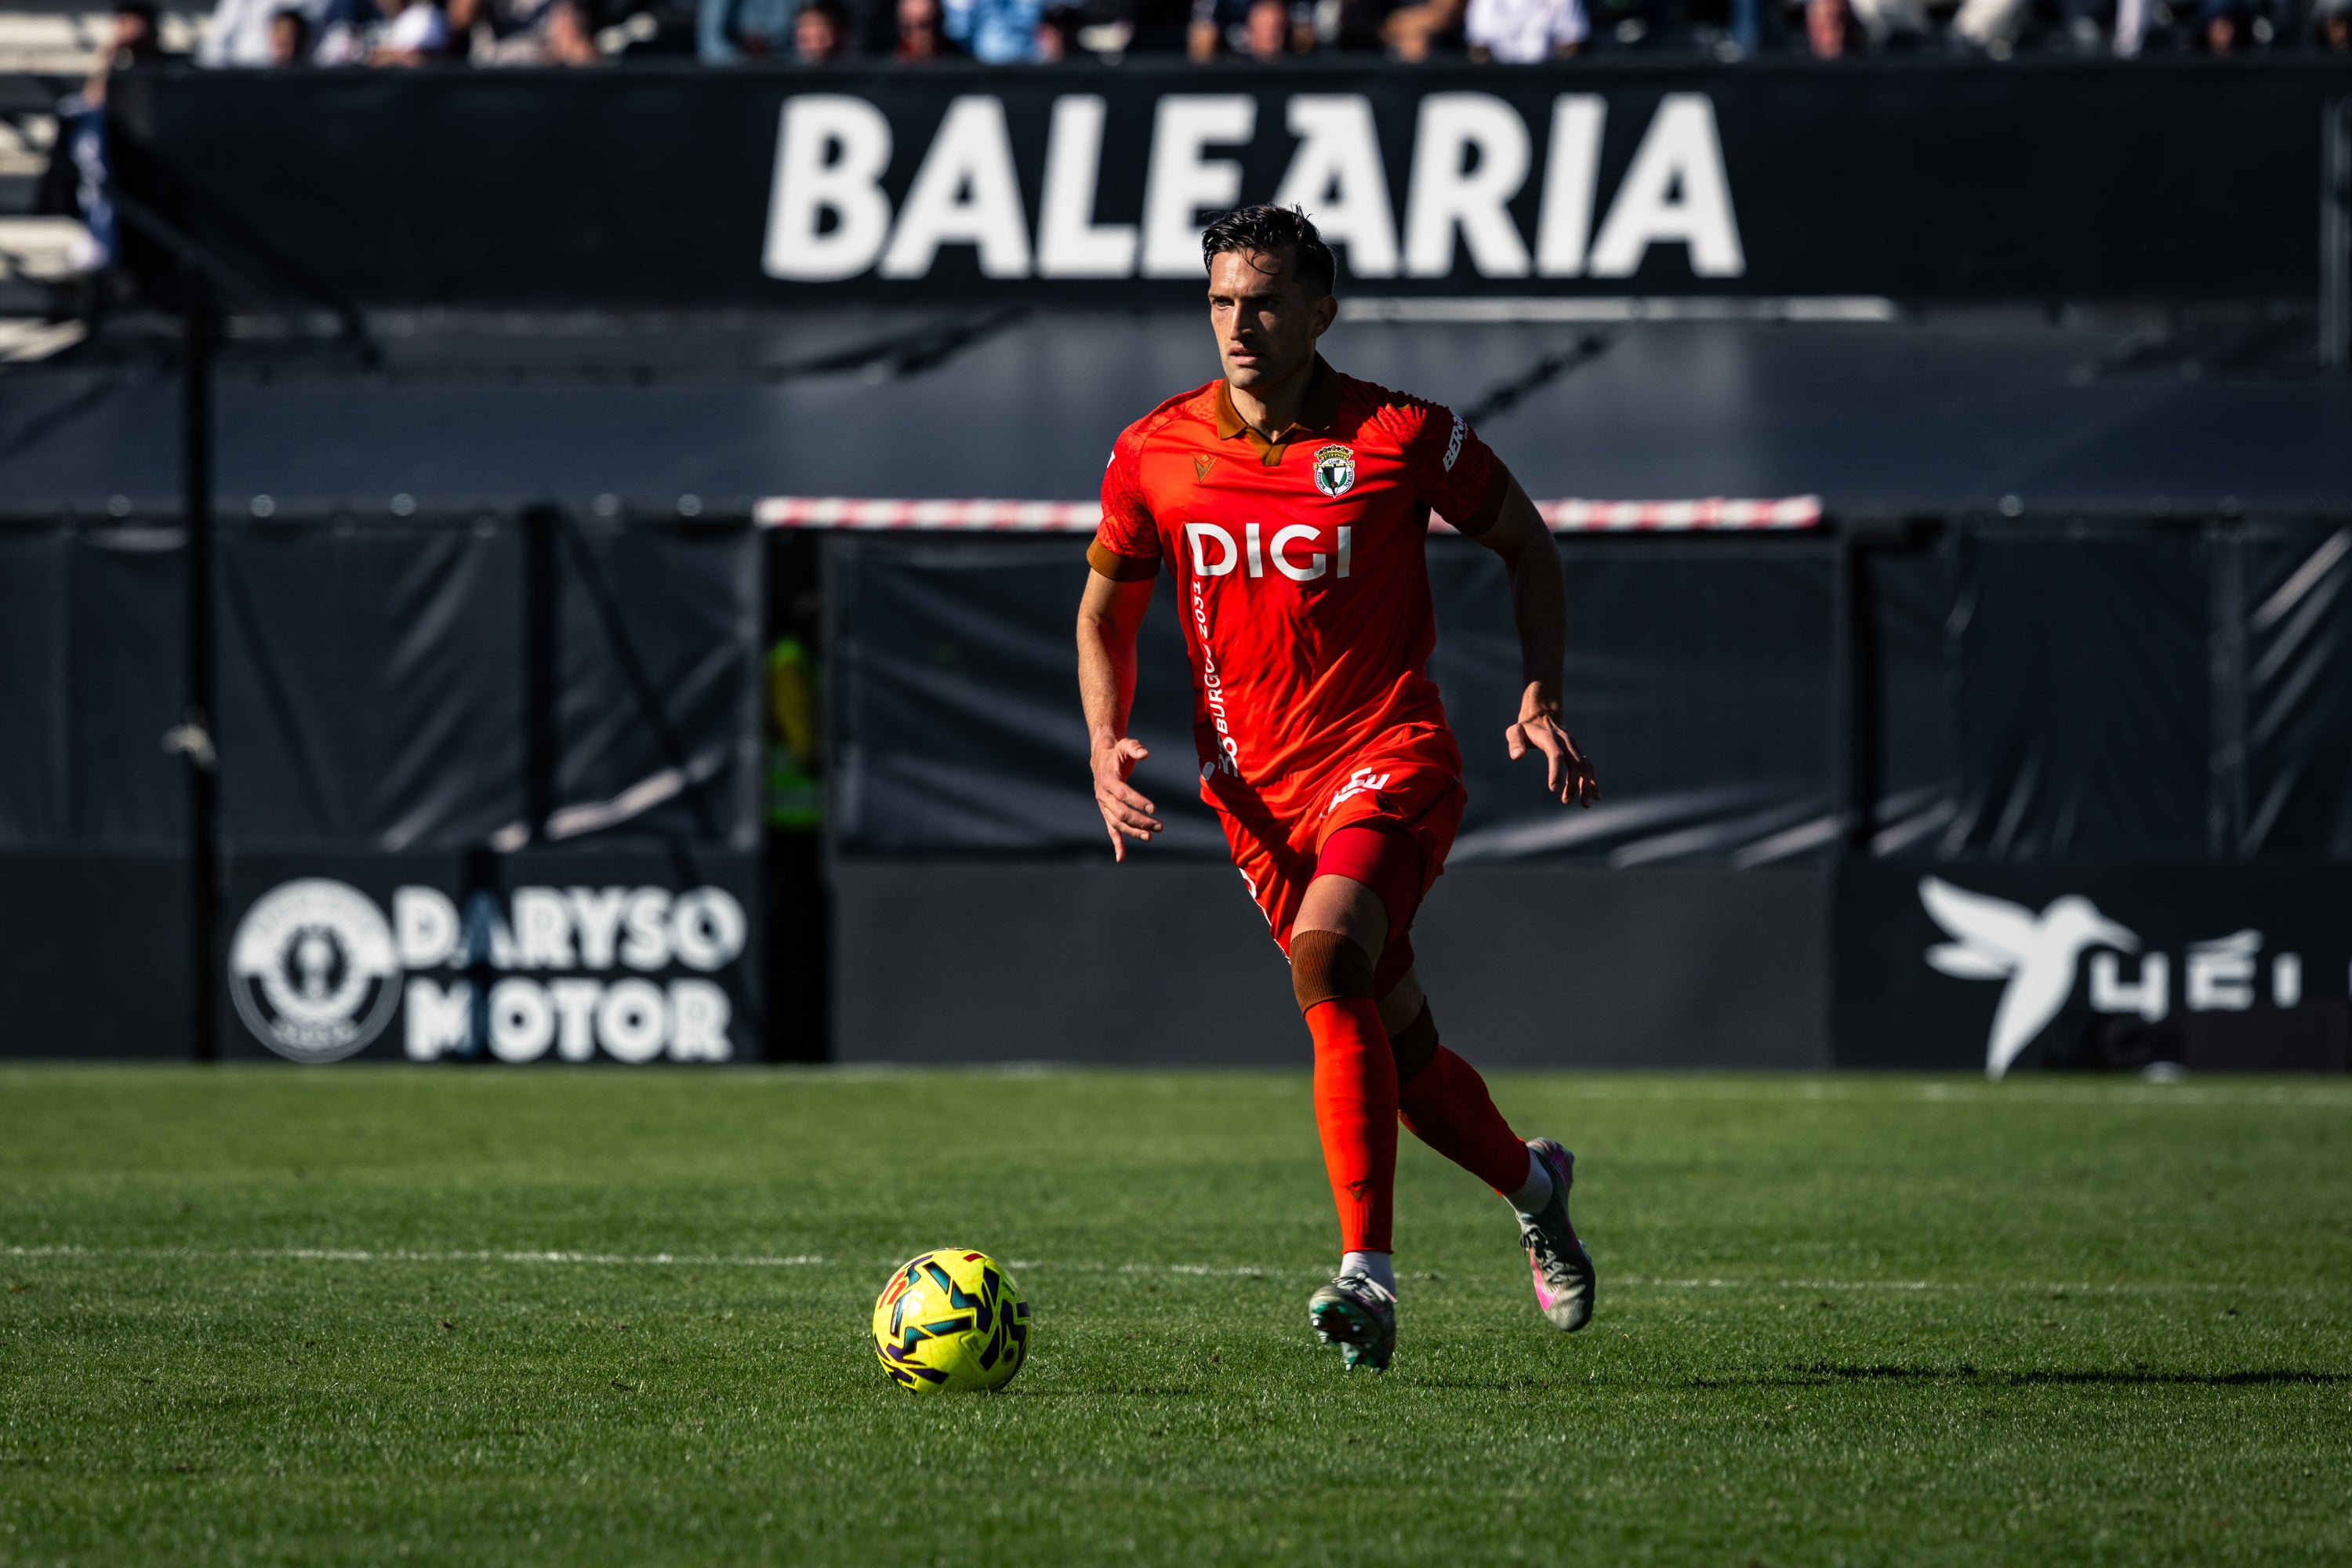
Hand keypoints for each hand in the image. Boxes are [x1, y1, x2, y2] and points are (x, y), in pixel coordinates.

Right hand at [1092, 736, 1161, 859]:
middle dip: (1140, 821)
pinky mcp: (1106, 812)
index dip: (1137, 801)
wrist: (1100, 760)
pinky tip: (1121, 858)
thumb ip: (1135, 748)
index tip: (1153, 809)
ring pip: (1117, 824)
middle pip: (1121, 813)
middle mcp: (1103, 796)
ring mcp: (1103, 806)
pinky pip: (1111, 830)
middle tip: (1160, 826)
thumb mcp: (1125, 744)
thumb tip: (1145, 754)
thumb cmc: (1116, 752)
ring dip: (1133, 832)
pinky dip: (1116, 844)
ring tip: (1151, 836)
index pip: (1123, 794)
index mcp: (1107, 780)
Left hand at [1505, 685, 1597, 807]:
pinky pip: (1588, 766)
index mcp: (1550, 737)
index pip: (1556, 755)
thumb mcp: (1514, 731)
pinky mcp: (1579, 752)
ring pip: (1585, 766)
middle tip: (1566, 801)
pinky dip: (1593, 780)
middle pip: (1575, 763)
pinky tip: (1595, 796)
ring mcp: (1575, 746)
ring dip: (1587, 785)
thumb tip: (1516, 757)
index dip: (1556, 772)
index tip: (1553, 789)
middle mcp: (1566, 741)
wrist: (1543, 715)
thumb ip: (1514, 742)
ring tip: (1585, 804)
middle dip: (1573, 783)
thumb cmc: (1526, 728)